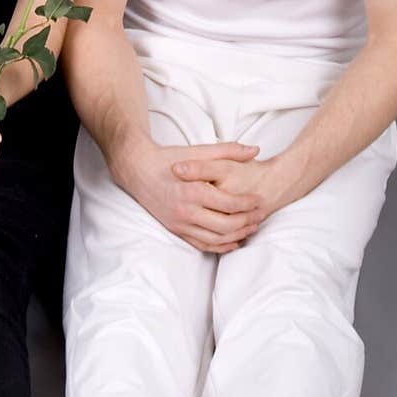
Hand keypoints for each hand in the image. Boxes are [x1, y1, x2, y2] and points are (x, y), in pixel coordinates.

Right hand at [125, 139, 262, 253]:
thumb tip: (255, 149)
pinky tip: (233, 241)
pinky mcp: (175, 230)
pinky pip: (201, 245)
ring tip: (251, 228)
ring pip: (215, 240)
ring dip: (236, 237)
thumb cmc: (168, 158)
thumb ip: (227, 150)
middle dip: (246, 222)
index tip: (259, 200)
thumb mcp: (197, 151)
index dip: (248, 204)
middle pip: (225, 226)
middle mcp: (184, 211)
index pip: (228, 204)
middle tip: (260, 216)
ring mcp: (179, 223)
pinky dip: (219, 246)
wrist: (137, 169)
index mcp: (191, 191)